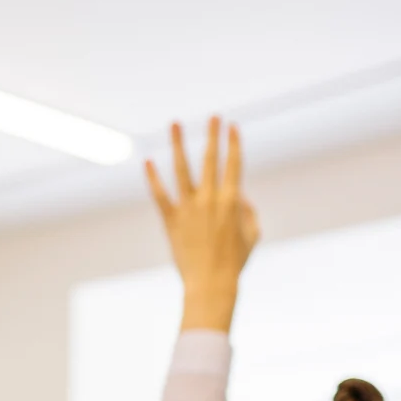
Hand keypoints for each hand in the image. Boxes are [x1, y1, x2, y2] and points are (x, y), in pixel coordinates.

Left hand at [145, 119, 257, 331]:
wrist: (211, 284)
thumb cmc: (235, 262)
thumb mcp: (252, 235)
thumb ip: (249, 212)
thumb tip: (240, 196)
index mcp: (232, 201)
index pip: (234, 164)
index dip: (234, 144)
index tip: (233, 127)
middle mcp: (209, 200)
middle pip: (211, 160)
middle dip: (213, 135)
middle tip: (213, 117)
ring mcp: (188, 208)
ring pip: (181, 169)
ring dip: (178, 144)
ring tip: (175, 123)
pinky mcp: (171, 220)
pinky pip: (160, 194)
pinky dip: (152, 177)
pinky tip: (147, 160)